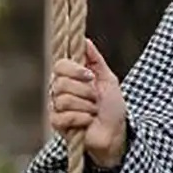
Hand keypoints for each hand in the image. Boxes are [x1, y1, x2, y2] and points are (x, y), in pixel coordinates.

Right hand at [47, 37, 127, 166]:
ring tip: (94, 112)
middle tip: (96, 99)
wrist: (115, 132)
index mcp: (70, 77)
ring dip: (86, 107)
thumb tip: (85, 40)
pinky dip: (81, 119)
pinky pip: (63, 116)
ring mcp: (57, 107)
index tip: (91, 76)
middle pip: (61, 82)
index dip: (75, 70)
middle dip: (85, 92)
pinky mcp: (57, 124)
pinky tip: (88, 122)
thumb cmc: (112, 107)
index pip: (60, 65)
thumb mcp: (108, 79)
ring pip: (63, 100)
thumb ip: (96, 60)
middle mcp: (60, 90)